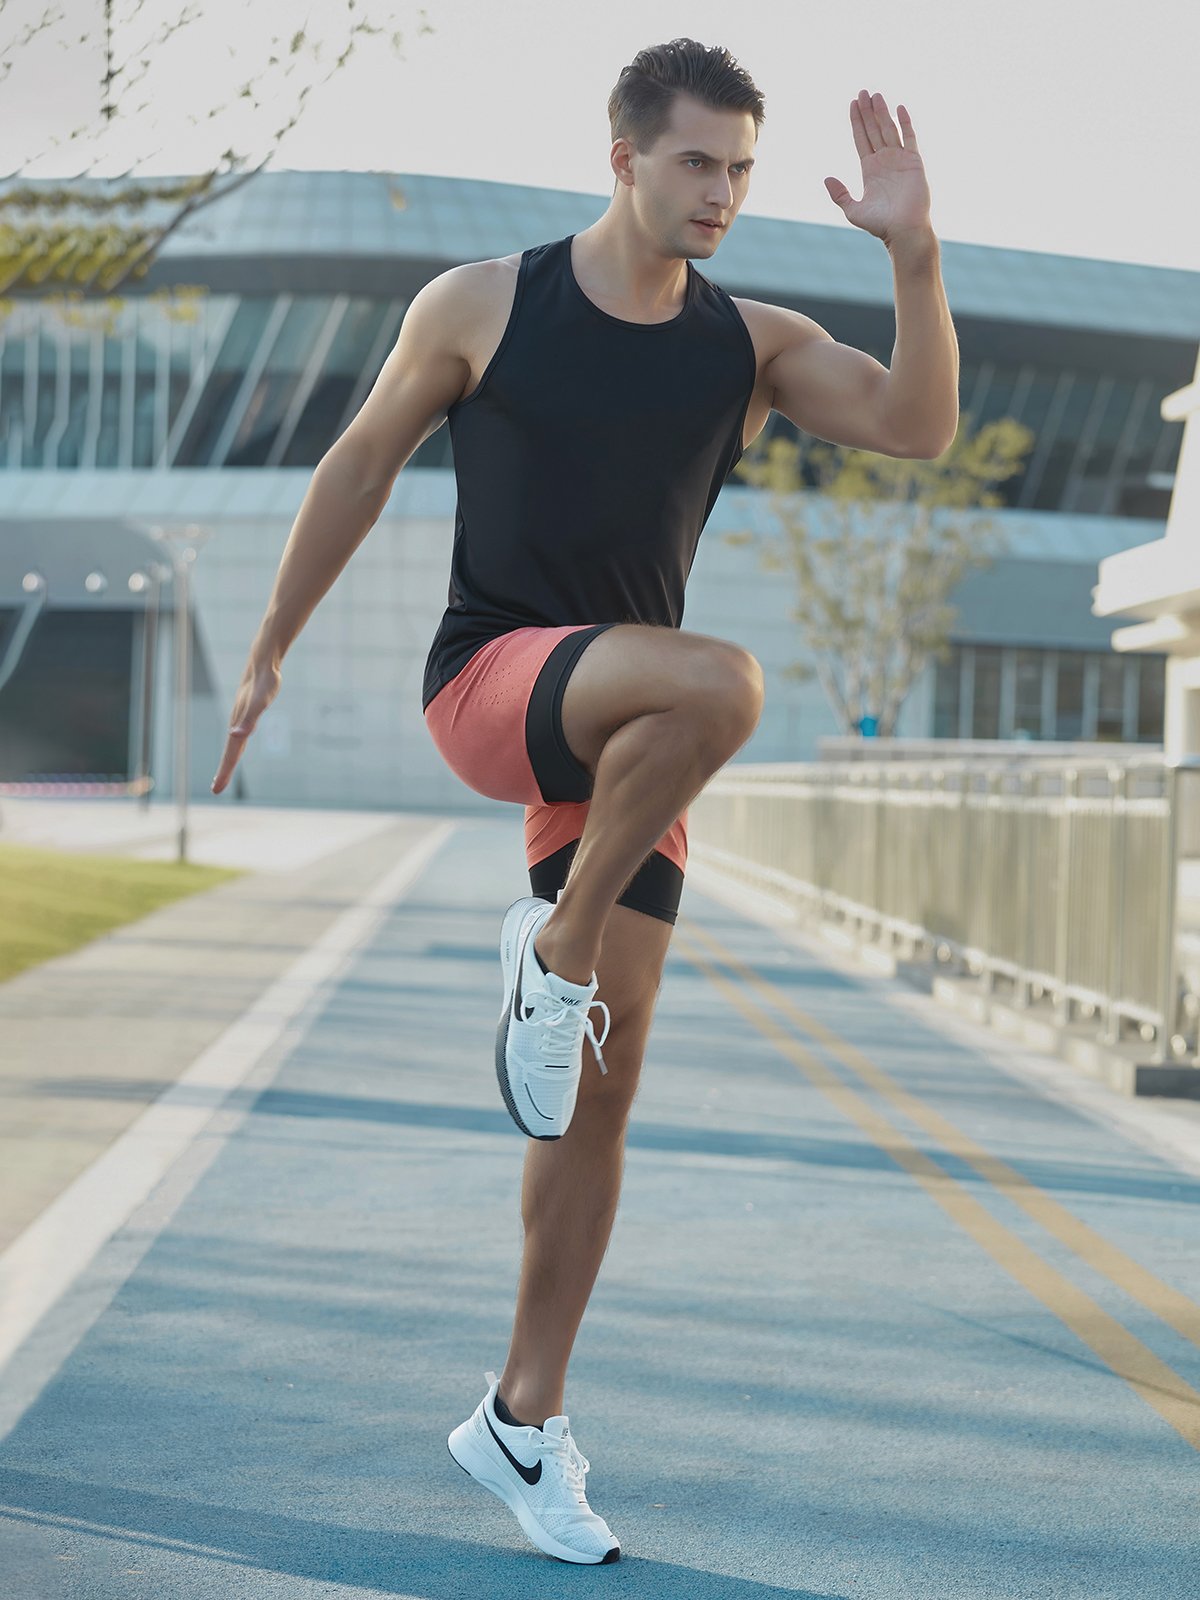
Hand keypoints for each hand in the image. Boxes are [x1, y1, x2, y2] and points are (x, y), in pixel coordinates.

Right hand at [211, 655, 281, 793]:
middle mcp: (237, 724)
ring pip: (233, 744)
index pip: (231, 755)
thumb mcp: (260, 703)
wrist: (262, 662)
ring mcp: (240, 718)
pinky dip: (236, 744)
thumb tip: (236, 735)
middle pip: (229, 753)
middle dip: (224, 772)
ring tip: (224, 773)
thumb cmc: (264, 683)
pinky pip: (239, 734)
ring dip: (228, 759)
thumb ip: (248, 720)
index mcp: (238, 726)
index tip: (216, 790)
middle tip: (216, 789)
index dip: (224, 773)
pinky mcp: (247, 712)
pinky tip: (237, 742)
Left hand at [824, 90, 931, 246]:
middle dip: (867, 111)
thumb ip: (840, 194)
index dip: (856, 122)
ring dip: (882, 112)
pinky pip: (909, 137)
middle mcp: (884, 161)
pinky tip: (899, 108)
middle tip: (862, 92)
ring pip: (889, 129)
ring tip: (875, 95)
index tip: (852, 104)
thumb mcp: (854, 210)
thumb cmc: (880, 224)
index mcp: (870, 170)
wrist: (903, 230)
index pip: (861, 139)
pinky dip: (905, 123)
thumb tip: (827, 178)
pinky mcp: (914, 162)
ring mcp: (899, 159)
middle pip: (874, 130)